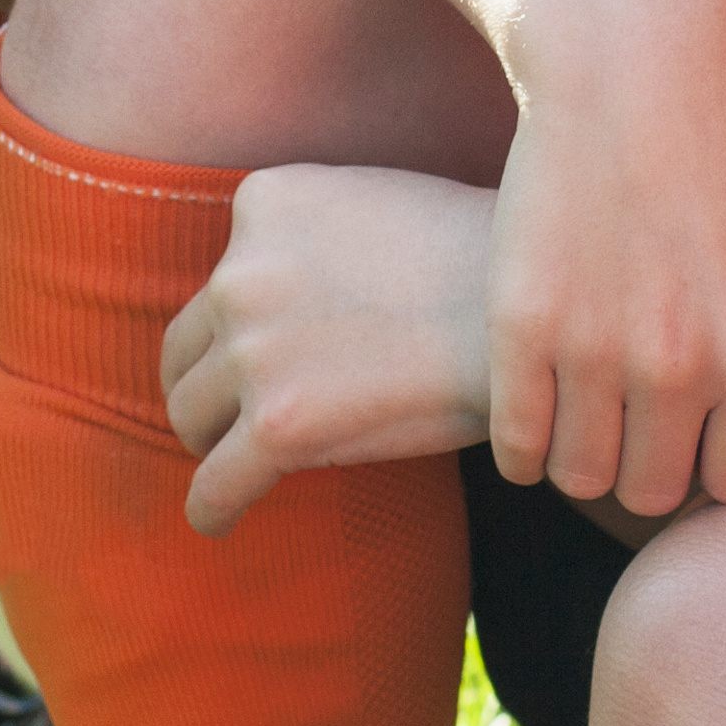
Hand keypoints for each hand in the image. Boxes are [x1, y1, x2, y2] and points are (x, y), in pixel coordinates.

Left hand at [163, 166, 507, 534]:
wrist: (537, 327)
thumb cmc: (484, 271)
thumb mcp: (374, 203)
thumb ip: (312, 237)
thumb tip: (288, 296)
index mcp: (264, 203)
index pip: (220, 277)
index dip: (240, 327)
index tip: (270, 356)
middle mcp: (243, 270)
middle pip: (187, 348)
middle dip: (208, 384)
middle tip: (234, 417)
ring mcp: (255, 349)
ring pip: (190, 414)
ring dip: (211, 441)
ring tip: (234, 465)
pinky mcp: (278, 424)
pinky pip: (213, 486)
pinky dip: (210, 509)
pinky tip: (221, 521)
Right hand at [483, 0, 725, 515]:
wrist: (634, 64)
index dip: (724, 460)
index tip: (709, 427)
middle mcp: (683, 365)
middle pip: (658, 488)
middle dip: (658, 468)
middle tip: (649, 425)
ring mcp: (596, 349)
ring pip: (586, 475)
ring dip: (591, 460)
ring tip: (597, 418)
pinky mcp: (522, 325)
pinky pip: (520, 441)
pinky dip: (529, 445)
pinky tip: (543, 414)